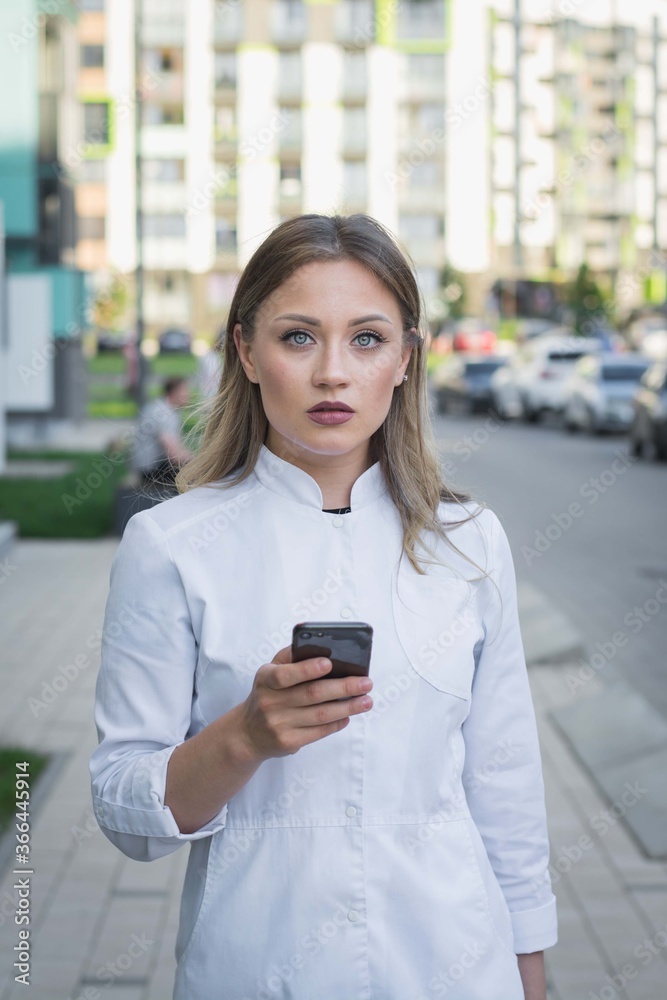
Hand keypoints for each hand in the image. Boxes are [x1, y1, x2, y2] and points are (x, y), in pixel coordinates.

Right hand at [236, 644, 373, 761]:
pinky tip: (349, 715)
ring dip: (348, 707)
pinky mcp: (288, 742)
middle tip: (366, 683)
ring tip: (366, 701)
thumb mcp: (269, 672)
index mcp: (266, 680)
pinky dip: (337, 723)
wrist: (248, 733)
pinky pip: (319, 732)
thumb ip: (290, 657)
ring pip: (321, 714)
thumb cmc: (267, 694)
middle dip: (343, 687)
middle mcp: (270, 703)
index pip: (285, 674)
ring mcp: (279, 725)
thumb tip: (321, 645)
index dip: (307, 669)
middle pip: (312, 694)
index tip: (330, 663)